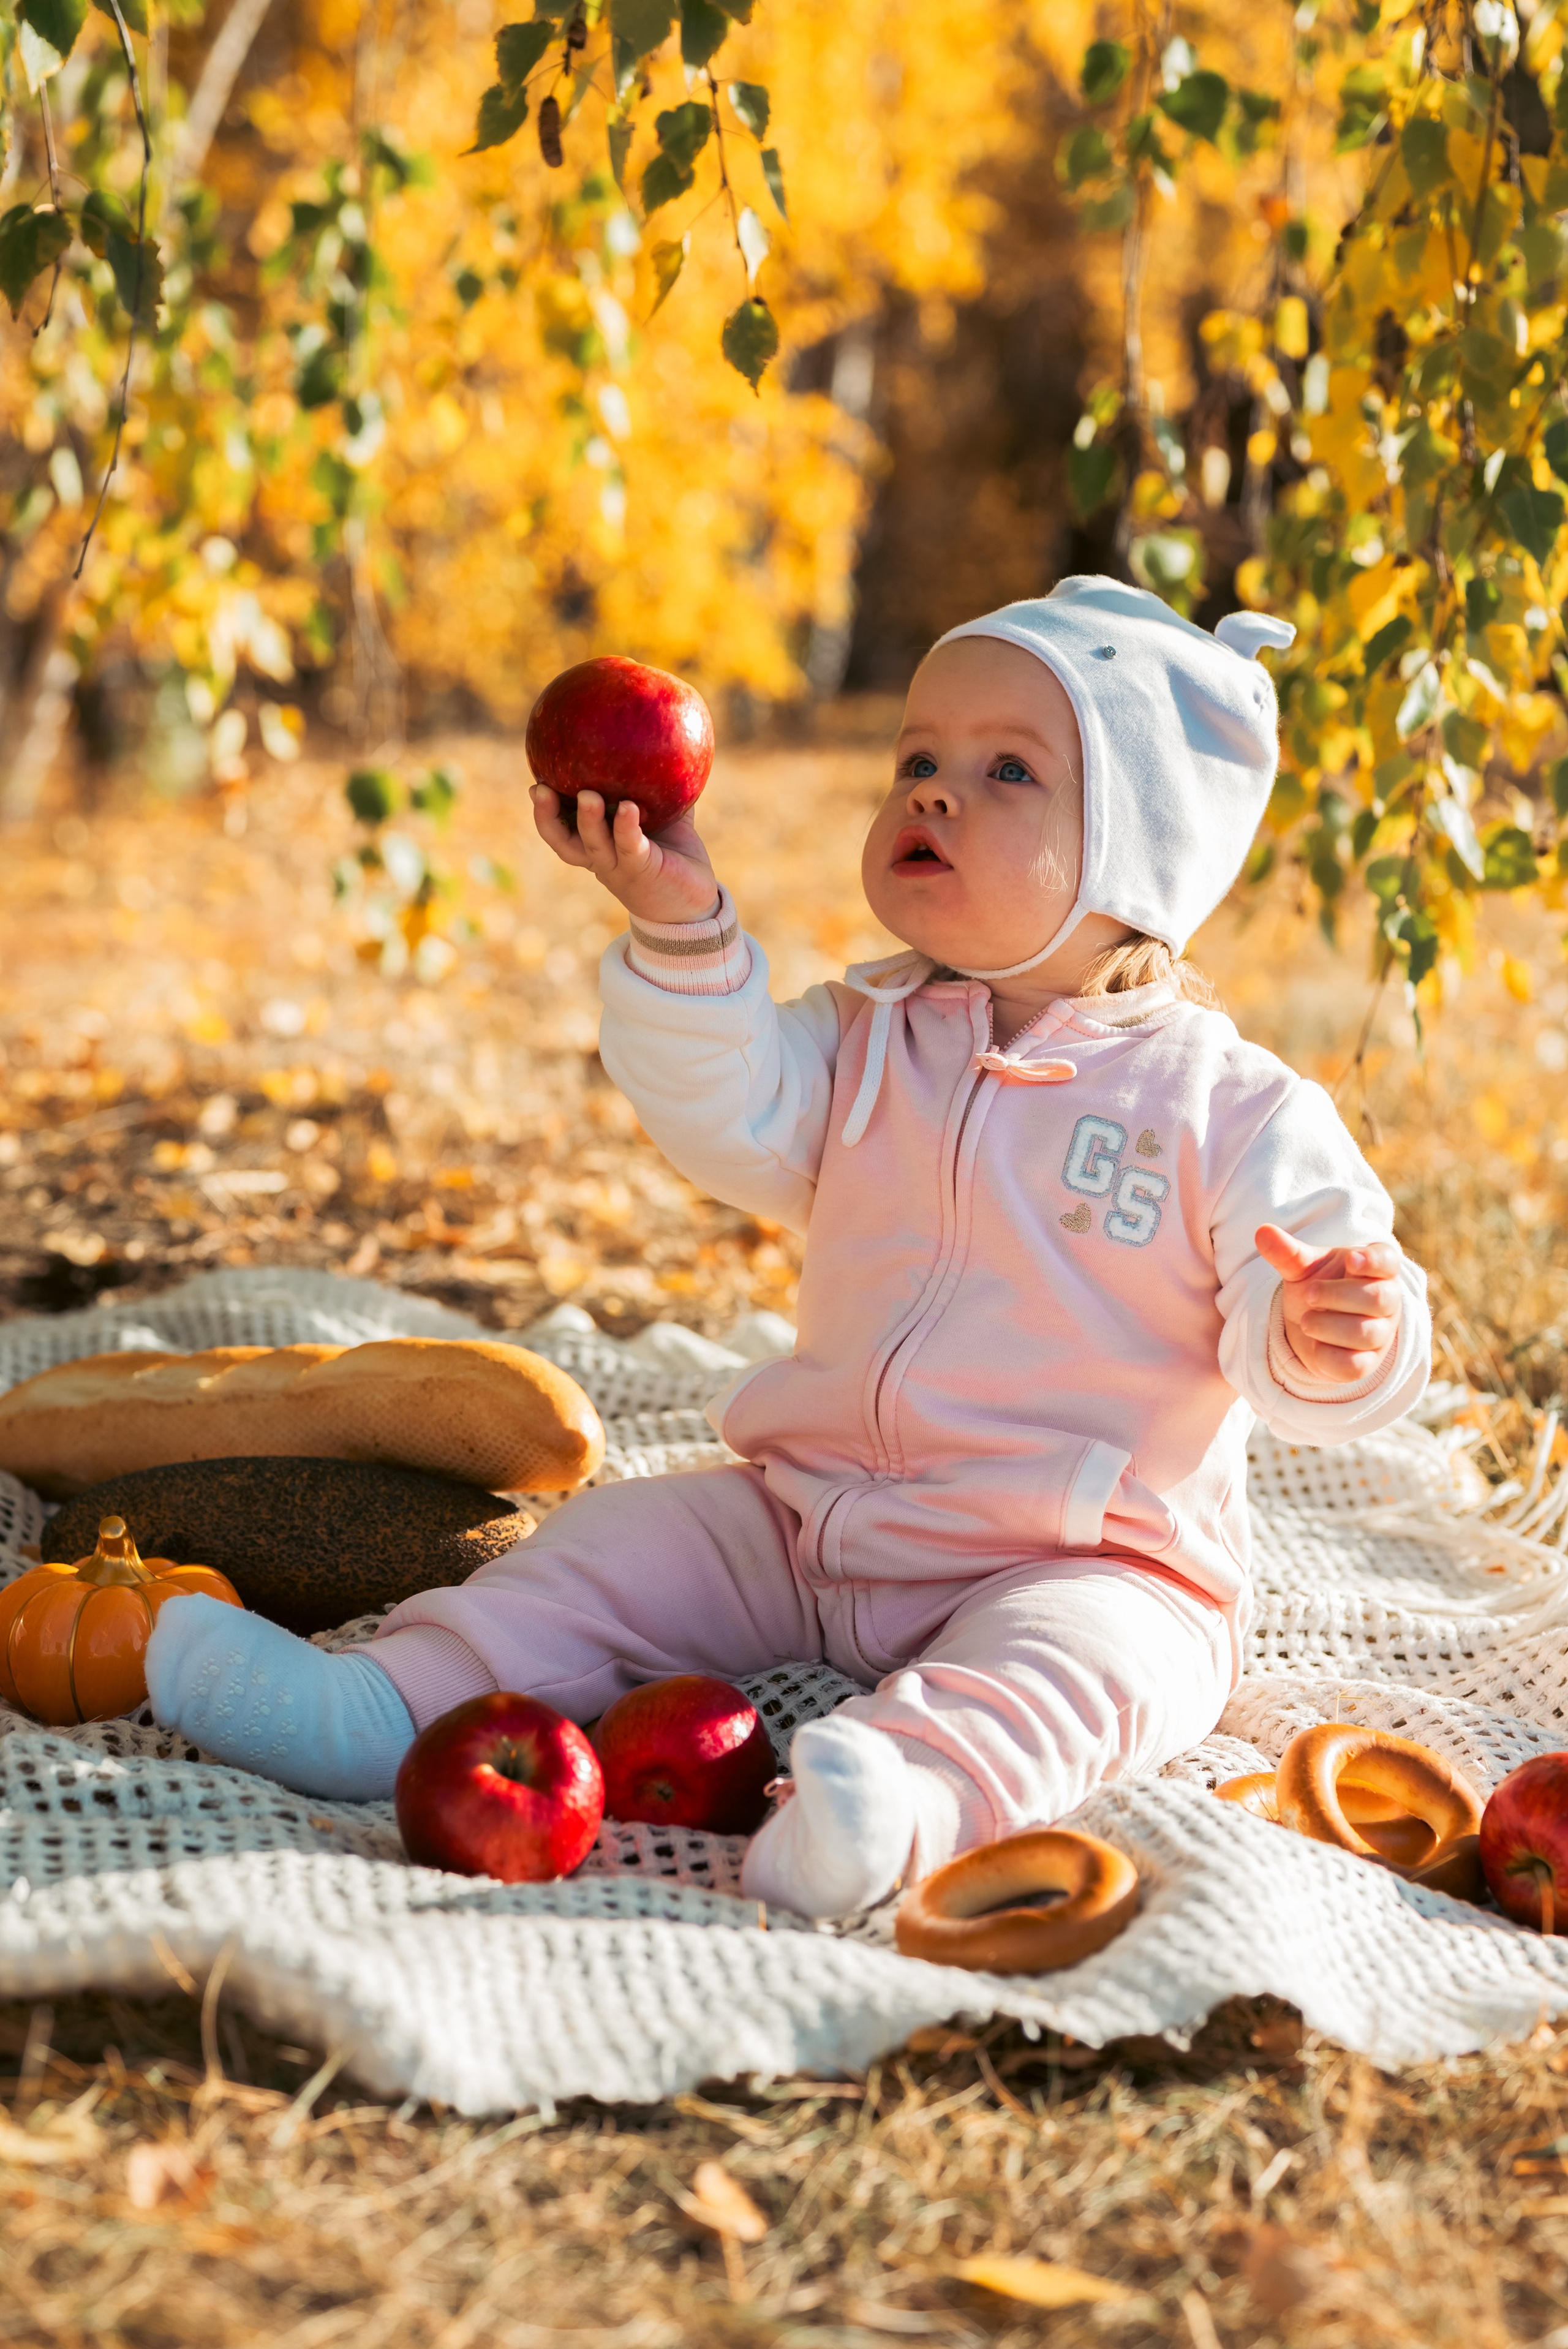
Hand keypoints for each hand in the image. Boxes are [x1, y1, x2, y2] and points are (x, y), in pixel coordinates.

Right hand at [530, 784, 720, 925]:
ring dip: (588, 820)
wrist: (694, 901)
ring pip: (594, 845)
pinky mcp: (642, 871)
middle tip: (540, 789)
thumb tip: (664, 745)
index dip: (545, 811)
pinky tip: (630, 807)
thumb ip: (659, 787)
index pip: (563, 829)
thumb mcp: (664, 818)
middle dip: (547, 817)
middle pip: (564, 842)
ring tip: (588, 795)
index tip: (536, 783)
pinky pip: (631, 847)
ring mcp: (619, 868)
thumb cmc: (675, 856)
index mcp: (599, 846)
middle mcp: (602, 859)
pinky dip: (627, 827)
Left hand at [1255, 1224, 1402, 1383]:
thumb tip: (1263, 1231)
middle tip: (1309, 1294)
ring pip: (1367, 1333)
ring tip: (1305, 1320)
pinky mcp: (1366, 1363)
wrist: (1312, 1325)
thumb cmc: (1318, 1286)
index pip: (1387, 1261)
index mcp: (1376, 1269)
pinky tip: (1313, 1345)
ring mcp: (1380, 1334)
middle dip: (1340, 1296)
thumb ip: (1288, 1252)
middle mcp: (1387, 1301)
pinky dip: (1329, 1356)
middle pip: (1379, 1298)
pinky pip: (1355, 1365)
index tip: (1351, 1259)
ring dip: (1330, 1326)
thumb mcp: (1303, 1268)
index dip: (1373, 1261)